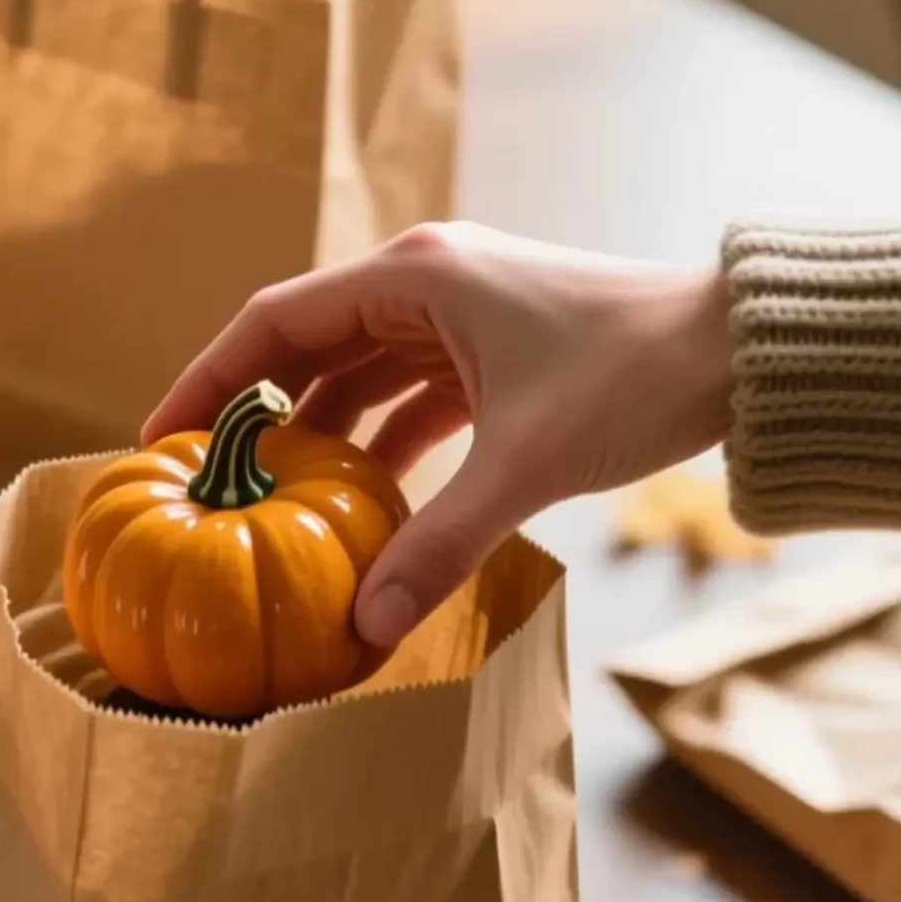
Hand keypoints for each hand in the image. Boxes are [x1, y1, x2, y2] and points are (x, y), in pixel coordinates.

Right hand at [144, 222, 732, 646]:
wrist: (742, 354)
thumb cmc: (637, 379)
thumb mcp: (523, 467)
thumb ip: (437, 545)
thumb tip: (365, 626)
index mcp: (415, 275)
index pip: (273, 323)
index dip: (208, 381)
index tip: (158, 439)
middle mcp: (428, 279)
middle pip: (306, 344)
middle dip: (253, 414)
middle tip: (199, 482)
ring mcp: (463, 312)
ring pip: (358, 371)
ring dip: (317, 433)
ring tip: (266, 503)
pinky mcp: (496, 349)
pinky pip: (409, 393)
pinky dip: (378, 442)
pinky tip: (358, 503)